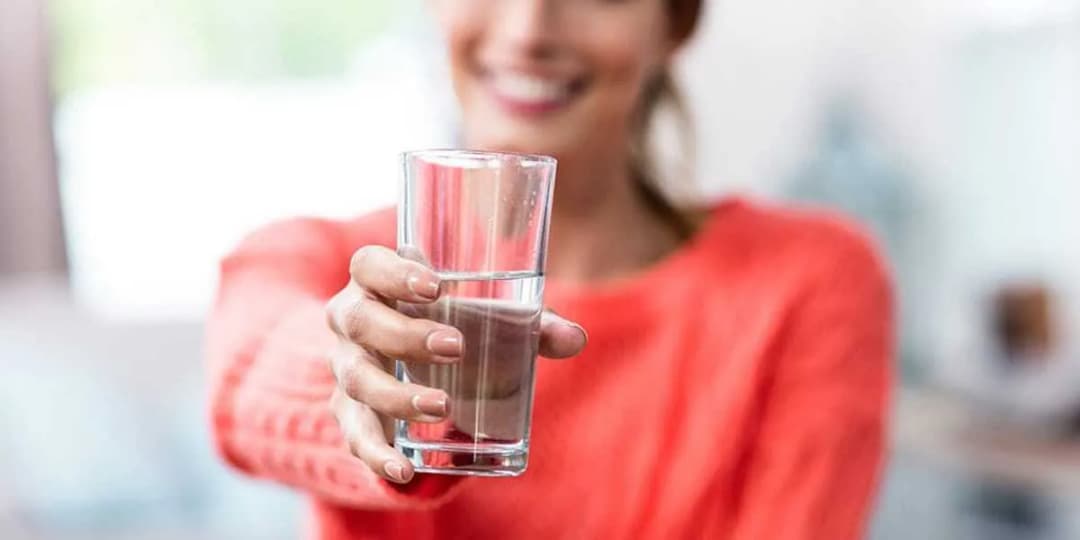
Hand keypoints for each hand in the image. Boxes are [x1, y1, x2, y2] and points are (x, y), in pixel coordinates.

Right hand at [325, 245, 586, 483]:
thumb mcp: (485, 319)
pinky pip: (355, 435)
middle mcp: (352, 320)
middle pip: (359, 320)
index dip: (394, 272)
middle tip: (456, 347)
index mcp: (378, 283)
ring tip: (442, 406)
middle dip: (406, 335)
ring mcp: (347, 368)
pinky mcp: (350, 413)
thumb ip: (529, 325)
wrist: (399, 366)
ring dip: (396, 395)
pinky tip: (404, 469)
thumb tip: (575, 339)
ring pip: (357, 379)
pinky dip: (377, 454)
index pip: (369, 264)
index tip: (436, 286)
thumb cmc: (449, 324)